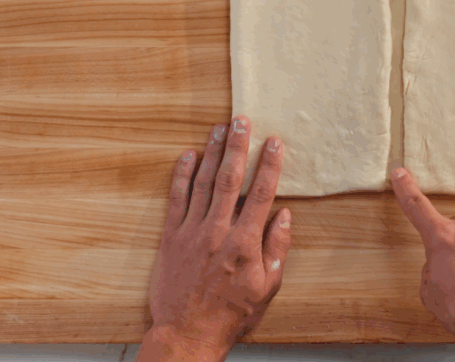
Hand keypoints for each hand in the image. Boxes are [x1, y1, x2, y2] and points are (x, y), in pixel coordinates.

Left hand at [138, 116, 290, 361]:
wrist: (187, 333)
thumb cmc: (231, 313)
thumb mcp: (267, 287)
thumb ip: (277, 248)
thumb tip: (284, 214)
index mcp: (245, 244)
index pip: (261, 194)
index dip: (269, 165)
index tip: (274, 141)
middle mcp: (217, 232)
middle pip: (230, 180)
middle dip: (238, 147)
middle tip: (242, 120)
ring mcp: (191, 232)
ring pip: (203, 183)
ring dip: (212, 153)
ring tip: (218, 128)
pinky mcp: (170, 238)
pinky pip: (176, 199)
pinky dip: (181, 175)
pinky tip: (187, 155)